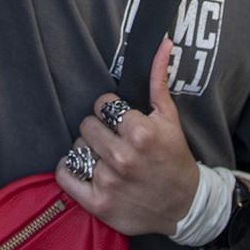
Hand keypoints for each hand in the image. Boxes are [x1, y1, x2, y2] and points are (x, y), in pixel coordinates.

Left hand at [57, 36, 200, 236]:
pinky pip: (65, 175)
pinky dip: (70, 171)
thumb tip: (162, 42)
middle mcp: (123, 157)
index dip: (111, 112)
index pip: (103, 105)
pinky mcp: (98, 203)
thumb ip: (158, 80)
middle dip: (99, 130)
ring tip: (106, 158)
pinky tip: (86, 170)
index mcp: (140, 133)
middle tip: (114, 140)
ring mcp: (109, 182)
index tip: (121, 122)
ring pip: (76, 148)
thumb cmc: (174, 158)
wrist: (184, 206)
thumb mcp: (170, 118)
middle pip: (86, 125)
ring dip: (88, 151)